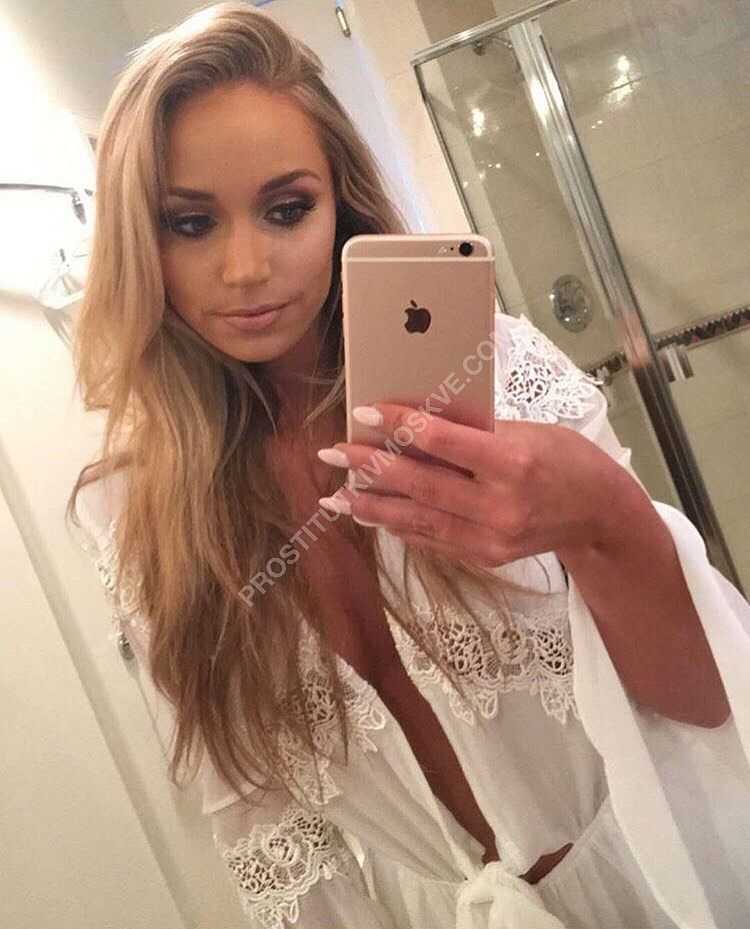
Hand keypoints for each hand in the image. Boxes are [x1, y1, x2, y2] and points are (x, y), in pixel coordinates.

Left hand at [316, 403, 631, 567]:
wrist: (599, 515)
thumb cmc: (565, 459)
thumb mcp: (527, 431)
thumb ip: (473, 432)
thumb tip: (414, 422)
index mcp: (514, 465)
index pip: (445, 443)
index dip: (401, 427)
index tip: (364, 413)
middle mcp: (500, 507)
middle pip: (422, 485)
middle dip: (371, 469)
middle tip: (333, 453)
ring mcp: (491, 539)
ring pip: (419, 520)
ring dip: (372, 507)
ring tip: (335, 497)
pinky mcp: (485, 557)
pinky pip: (432, 539)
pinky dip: (400, 525)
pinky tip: (372, 514)